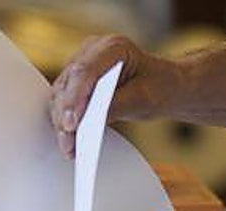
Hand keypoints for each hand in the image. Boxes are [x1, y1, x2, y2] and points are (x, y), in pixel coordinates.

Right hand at [50, 34, 176, 158]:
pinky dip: (65, 121)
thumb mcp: (143, 99)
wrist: (164, 85)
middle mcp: (92, 52)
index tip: (72, 123)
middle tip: (68, 142)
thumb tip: (89, 120)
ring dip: (61, 121)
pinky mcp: (77, 81)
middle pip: (68, 83)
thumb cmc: (159, 86)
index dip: (74, 97)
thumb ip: (116, 106)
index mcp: (113, 47)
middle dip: (65, 115)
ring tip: (68, 148)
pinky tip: (69, 142)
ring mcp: (82, 65)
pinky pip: (63, 101)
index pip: (84, 70)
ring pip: (60, 94)